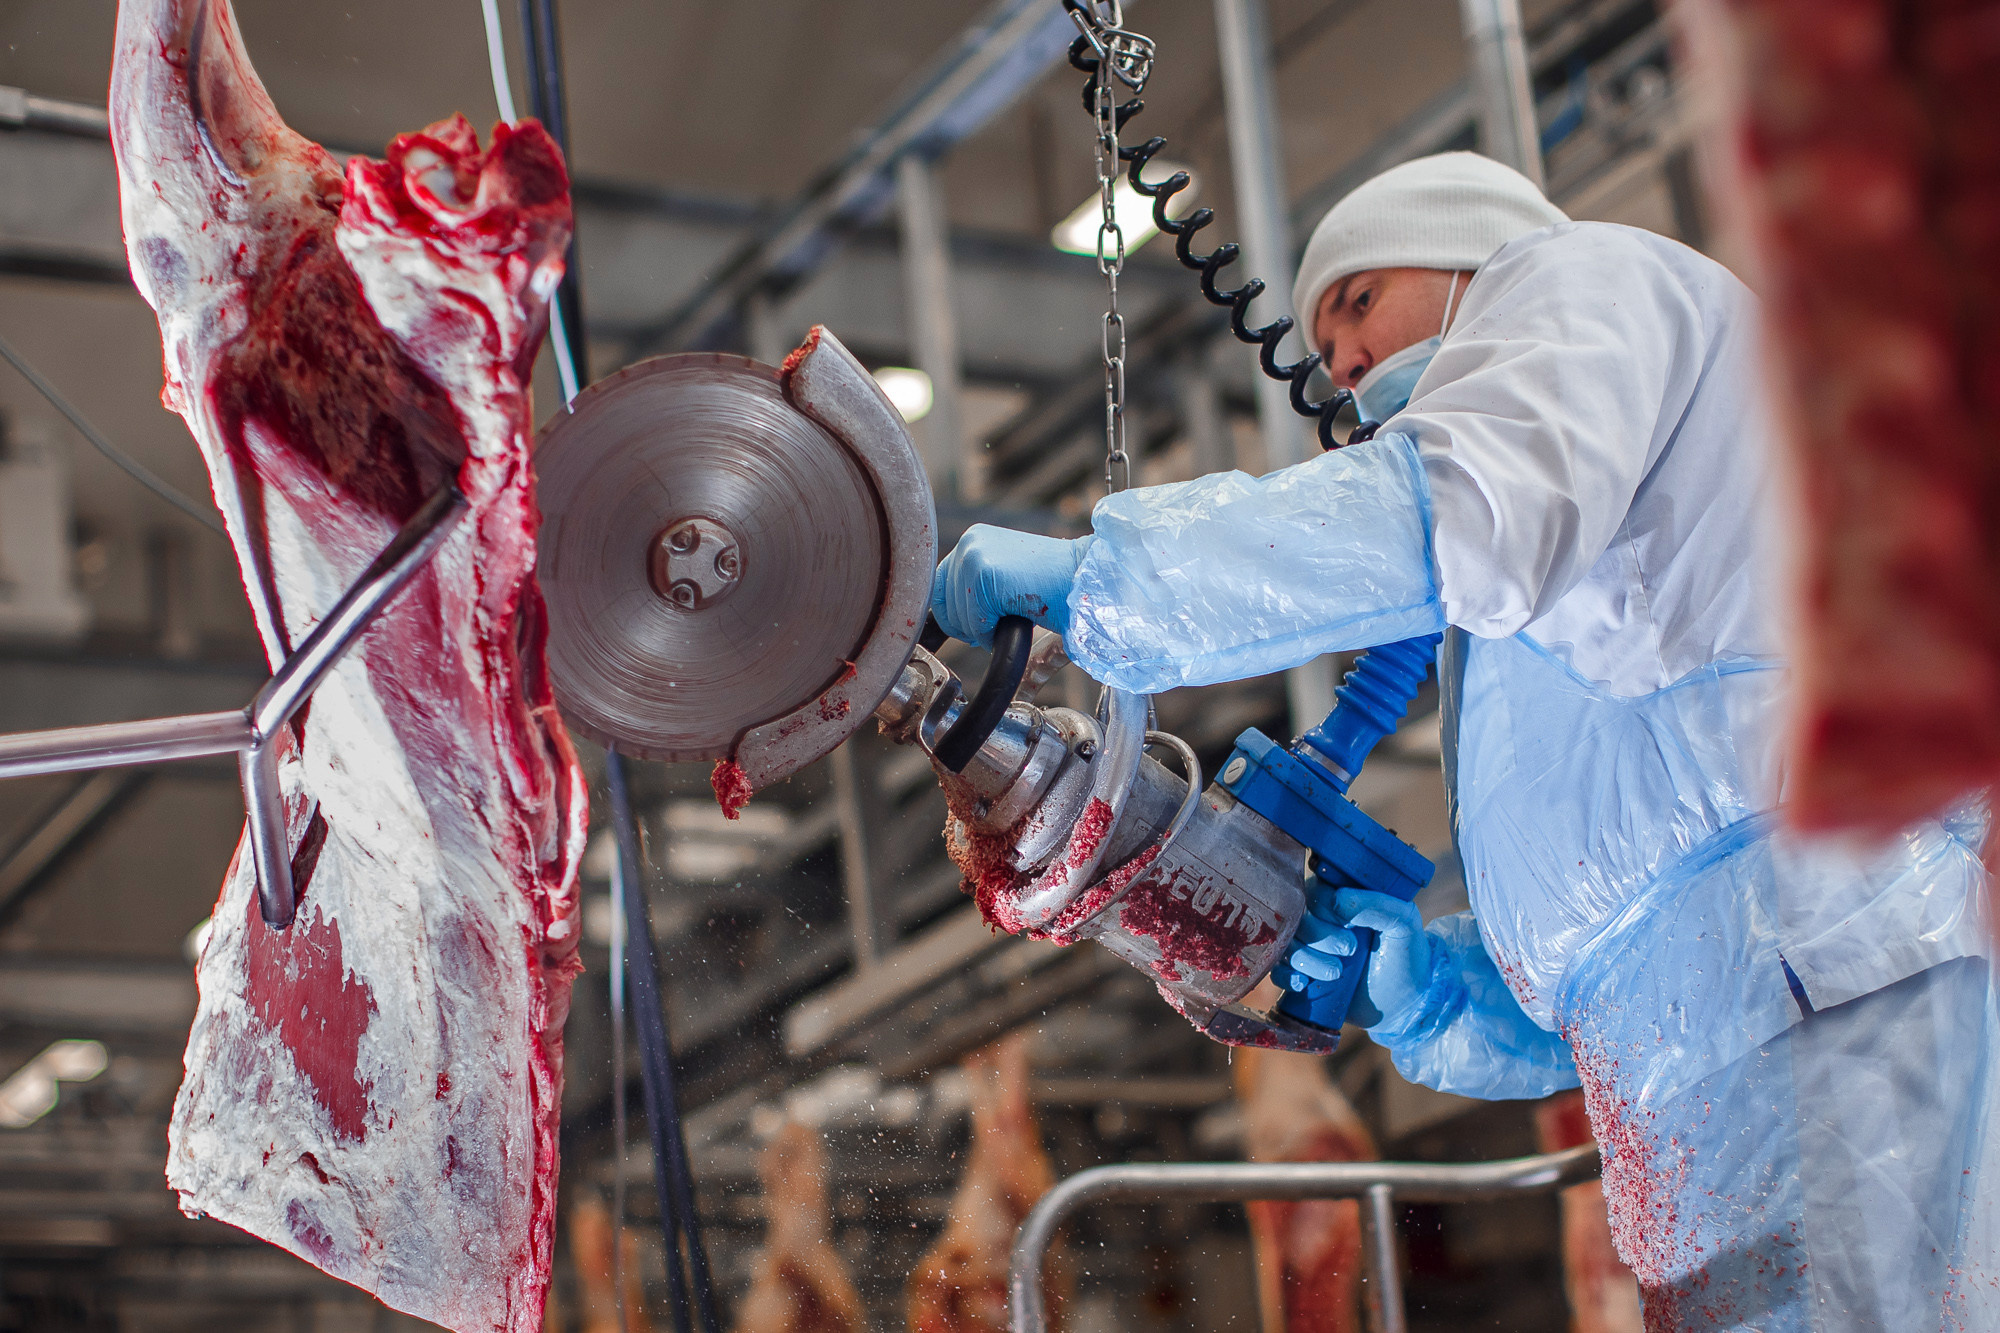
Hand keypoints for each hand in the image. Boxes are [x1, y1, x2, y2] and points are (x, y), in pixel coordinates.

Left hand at [930, 527, 1091, 647]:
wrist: (1086, 580)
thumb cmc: (1053, 587)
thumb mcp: (1005, 578)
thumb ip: (973, 588)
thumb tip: (938, 619)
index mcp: (973, 541)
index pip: (938, 588)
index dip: (958, 614)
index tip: (983, 621)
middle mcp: (969, 543)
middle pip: (942, 606)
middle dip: (970, 624)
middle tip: (1003, 619)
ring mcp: (974, 556)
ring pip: (958, 618)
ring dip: (984, 630)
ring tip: (1014, 614)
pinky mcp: (983, 575)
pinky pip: (974, 623)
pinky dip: (993, 633)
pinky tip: (1017, 616)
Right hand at [1272, 885, 1431, 1029]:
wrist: (1408, 1005)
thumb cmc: (1408, 957)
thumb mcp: (1403, 923)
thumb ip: (1378, 904)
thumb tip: (1336, 900)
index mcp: (1343, 902)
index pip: (1314, 891)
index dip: (1324, 908)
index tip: (1346, 922)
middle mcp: (1322, 922)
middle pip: (1296, 919)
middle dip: (1319, 937)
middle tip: (1349, 950)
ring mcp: (1311, 949)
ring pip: (1287, 945)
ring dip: (1307, 959)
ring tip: (1336, 973)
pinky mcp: (1304, 975)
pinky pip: (1278, 971)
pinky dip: (1286, 976)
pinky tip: (1304, 984)